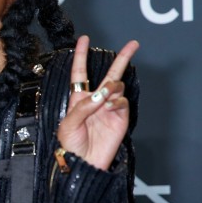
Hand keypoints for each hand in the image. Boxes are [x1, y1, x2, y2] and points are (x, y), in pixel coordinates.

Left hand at [56, 35, 138, 170]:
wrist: (84, 163)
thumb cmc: (71, 145)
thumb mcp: (68, 124)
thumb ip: (83, 107)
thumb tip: (101, 93)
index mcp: (78, 99)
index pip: (80, 72)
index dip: (81, 55)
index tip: (84, 39)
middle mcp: (96, 100)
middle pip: (110, 73)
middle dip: (122, 58)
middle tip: (133, 44)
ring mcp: (110, 107)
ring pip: (117, 86)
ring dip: (111, 88)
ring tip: (104, 100)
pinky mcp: (121, 117)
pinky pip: (123, 101)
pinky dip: (117, 101)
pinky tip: (110, 108)